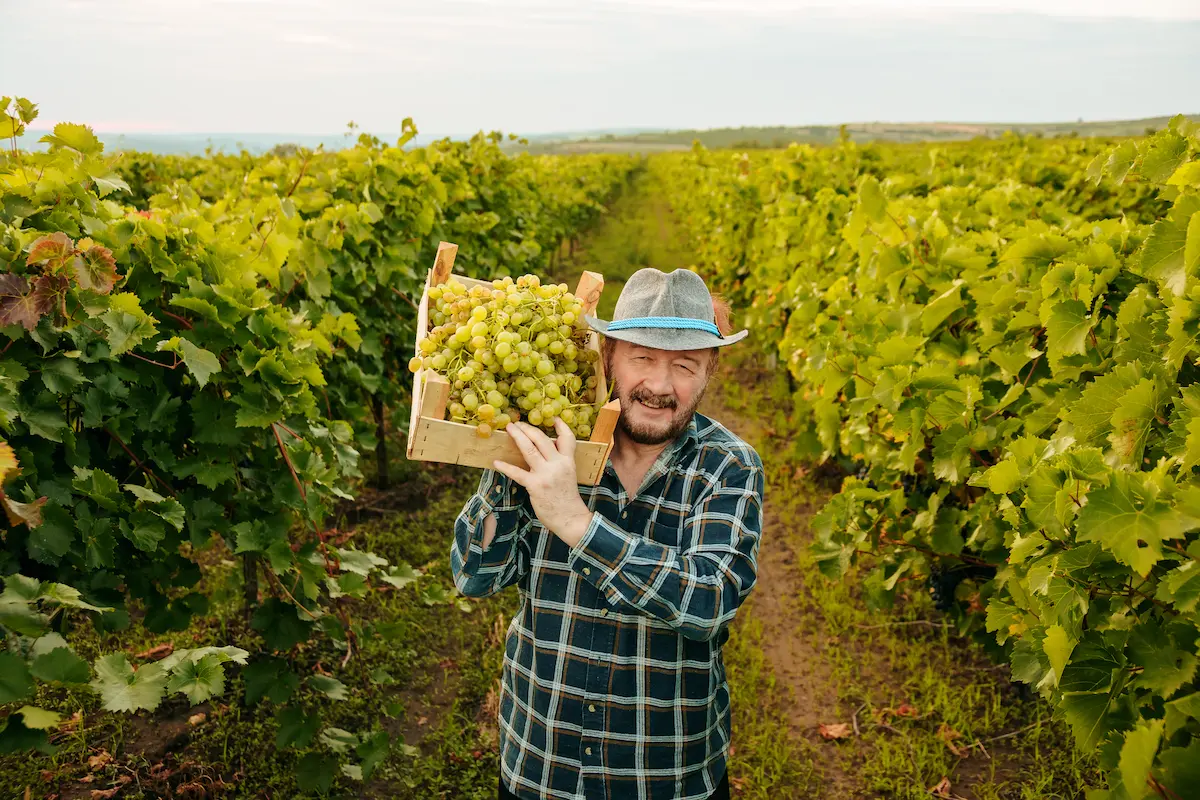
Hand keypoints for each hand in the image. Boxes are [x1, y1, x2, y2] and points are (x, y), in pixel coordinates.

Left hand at [493, 418, 593, 547]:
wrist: (571, 518)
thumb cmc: (568, 498)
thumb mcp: (569, 475)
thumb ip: (560, 461)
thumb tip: (545, 450)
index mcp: (568, 461)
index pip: (567, 438)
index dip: (561, 426)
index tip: (554, 417)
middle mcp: (558, 464)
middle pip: (542, 439)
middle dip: (528, 428)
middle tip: (517, 423)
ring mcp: (546, 474)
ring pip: (529, 449)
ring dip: (518, 437)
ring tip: (509, 429)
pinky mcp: (535, 486)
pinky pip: (517, 473)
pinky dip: (505, 467)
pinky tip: (496, 462)